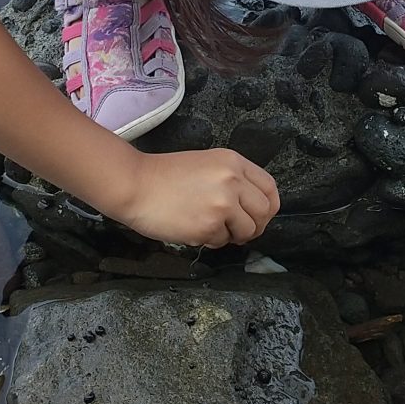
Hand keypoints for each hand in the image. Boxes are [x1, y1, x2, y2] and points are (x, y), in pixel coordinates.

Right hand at [107, 148, 280, 247]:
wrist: (134, 185)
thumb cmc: (164, 175)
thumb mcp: (207, 164)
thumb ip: (233, 179)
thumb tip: (251, 204)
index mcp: (233, 162)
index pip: (270, 187)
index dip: (268, 205)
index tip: (259, 215)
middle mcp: (232, 181)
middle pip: (264, 211)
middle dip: (255, 225)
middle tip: (239, 230)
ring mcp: (222, 204)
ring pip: (247, 230)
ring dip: (232, 235)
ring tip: (212, 227)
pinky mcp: (208, 226)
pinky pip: (222, 241)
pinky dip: (210, 240)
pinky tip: (193, 228)